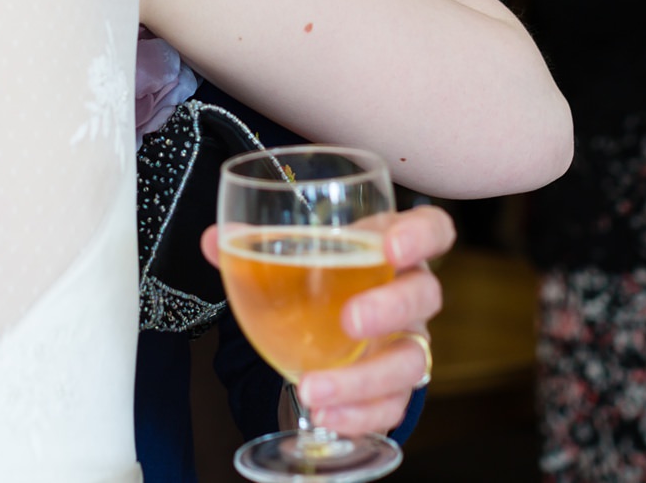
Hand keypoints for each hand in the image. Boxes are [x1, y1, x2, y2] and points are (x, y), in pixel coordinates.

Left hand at [201, 204, 451, 436]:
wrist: (325, 321)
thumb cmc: (319, 275)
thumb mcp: (292, 253)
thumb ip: (255, 244)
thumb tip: (214, 239)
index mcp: (390, 245)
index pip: (431, 229)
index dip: (420, 235)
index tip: (391, 246)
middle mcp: (408, 292)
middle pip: (424, 296)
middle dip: (390, 309)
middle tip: (350, 321)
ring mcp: (407, 341)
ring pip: (411, 361)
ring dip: (365, 379)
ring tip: (314, 388)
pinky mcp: (396, 385)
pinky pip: (392, 404)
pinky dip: (360, 415)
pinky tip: (325, 416)